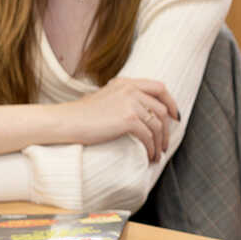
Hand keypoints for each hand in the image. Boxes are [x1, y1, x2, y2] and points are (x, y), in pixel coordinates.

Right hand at [65, 77, 179, 160]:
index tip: (175, 116)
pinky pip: (148, 136)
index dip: (171, 102)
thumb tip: (143, 113)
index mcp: (127, 83)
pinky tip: (148, 156)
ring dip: (159, 143)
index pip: (159, 87)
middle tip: (165, 144)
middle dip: (167, 129)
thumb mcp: (106, 97)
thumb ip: (124, 98)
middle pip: (162, 109)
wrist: (66, 122)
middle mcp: (131, 89)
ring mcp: (131, 103)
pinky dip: (151, 148)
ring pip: (157, 124)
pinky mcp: (128, 119)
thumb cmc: (82, 115)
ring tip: (156, 155)